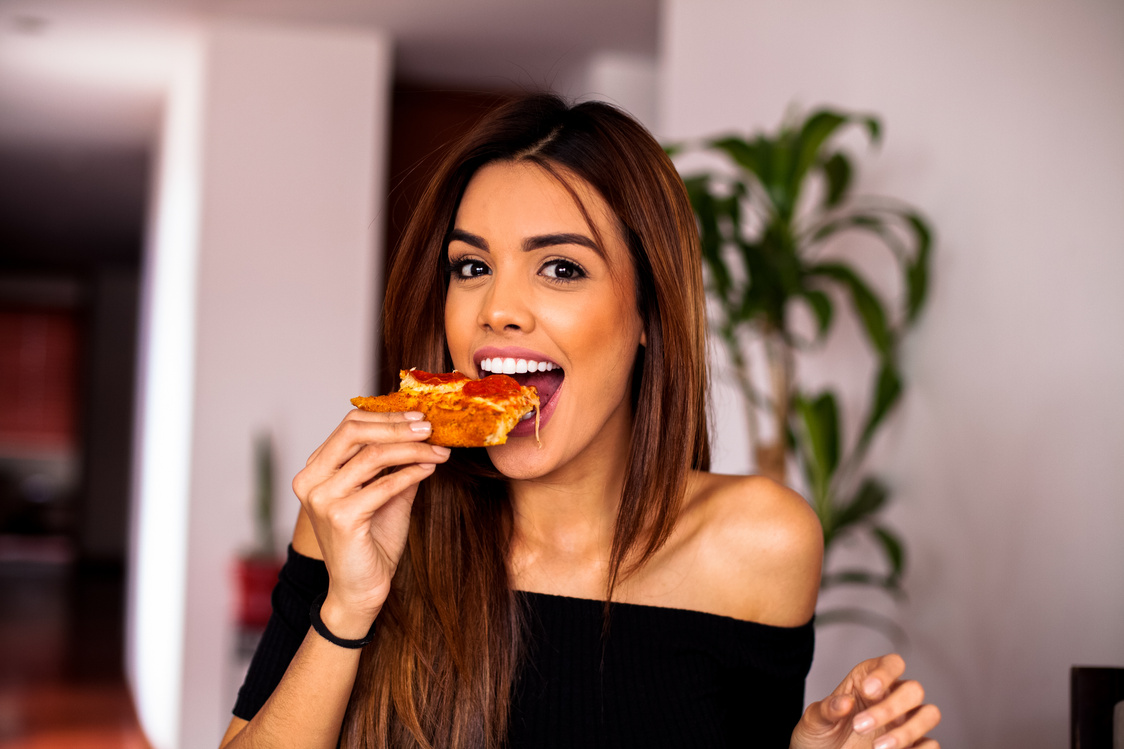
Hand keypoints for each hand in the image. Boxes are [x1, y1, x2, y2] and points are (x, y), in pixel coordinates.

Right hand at [292, 410, 450, 635]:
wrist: (361, 590)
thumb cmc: (372, 542)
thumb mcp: (386, 493)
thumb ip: (396, 463)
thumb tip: (424, 432)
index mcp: (315, 469)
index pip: (350, 425)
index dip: (387, 416)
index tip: (419, 416)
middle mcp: (310, 480)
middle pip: (355, 431)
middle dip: (398, 426)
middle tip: (430, 428)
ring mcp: (321, 499)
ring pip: (373, 455)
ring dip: (412, 449)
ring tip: (438, 451)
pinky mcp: (340, 517)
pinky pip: (383, 485)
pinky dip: (410, 473)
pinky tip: (430, 469)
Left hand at [790, 654, 940, 748]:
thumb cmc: (820, 736)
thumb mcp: (815, 720)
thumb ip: (827, 709)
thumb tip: (844, 702)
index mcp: (869, 682)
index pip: (892, 664)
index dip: (885, 673)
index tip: (868, 691)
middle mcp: (891, 699)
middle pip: (913, 689)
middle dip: (890, 708)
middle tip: (860, 726)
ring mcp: (904, 723)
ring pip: (929, 714)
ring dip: (906, 731)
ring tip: (878, 747)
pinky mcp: (913, 746)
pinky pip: (931, 744)